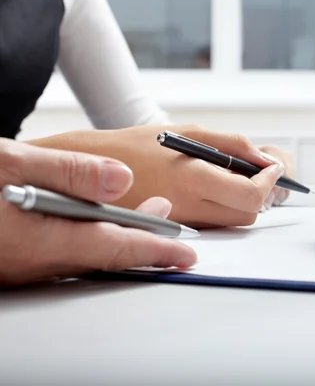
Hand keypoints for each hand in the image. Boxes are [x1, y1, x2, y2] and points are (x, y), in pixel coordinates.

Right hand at [0, 138, 195, 285]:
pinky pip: (66, 252)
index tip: (186, 254)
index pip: (118, 248)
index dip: (157, 250)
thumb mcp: (11, 163)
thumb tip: (122, 178)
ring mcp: (25, 263)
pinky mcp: (16, 258)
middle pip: (107, 253)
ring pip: (87, 253)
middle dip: (145, 239)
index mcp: (44, 240)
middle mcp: (37, 260)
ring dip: (119, 236)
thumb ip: (70, 172)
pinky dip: (91, 237)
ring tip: (146, 214)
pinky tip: (93, 221)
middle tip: (172, 222)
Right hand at [28, 125, 288, 227]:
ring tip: (231, 174)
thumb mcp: (190, 132)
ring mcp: (185, 222)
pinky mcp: (180, 228)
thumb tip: (266, 160)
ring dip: (244, 200)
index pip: (251, 196)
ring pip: (234, 222)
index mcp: (192, 178)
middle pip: (249, 215)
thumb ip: (233, 145)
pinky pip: (216, 223)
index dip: (270, 182)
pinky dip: (225, 206)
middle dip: (260, 193)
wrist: (97, 167)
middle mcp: (190, 207)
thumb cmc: (142, 144)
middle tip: (255, 171)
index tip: (272, 168)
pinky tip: (214, 185)